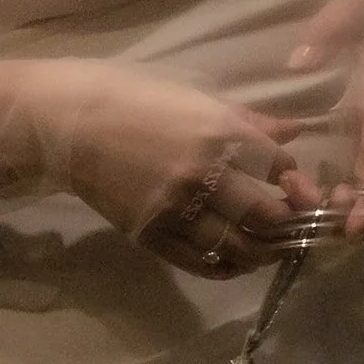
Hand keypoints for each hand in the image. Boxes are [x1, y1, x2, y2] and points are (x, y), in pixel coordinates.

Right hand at [20, 61, 318, 274]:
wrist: (67, 122)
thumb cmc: (132, 96)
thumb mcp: (195, 96)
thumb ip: (248, 119)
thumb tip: (296, 131)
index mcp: (220, 132)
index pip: (281, 166)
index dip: (295, 180)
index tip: (293, 185)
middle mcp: (205, 174)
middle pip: (269, 215)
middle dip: (288, 222)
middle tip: (291, 223)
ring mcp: (177, 210)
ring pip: (240, 247)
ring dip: (264, 252)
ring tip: (269, 247)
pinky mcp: (151, 234)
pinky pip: (201, 263)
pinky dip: (227, 267)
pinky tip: (235, 261)